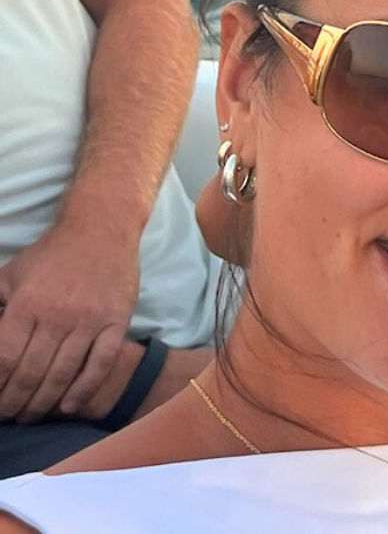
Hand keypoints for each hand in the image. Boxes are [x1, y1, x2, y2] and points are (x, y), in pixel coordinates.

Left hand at [0, 220, 140, 421]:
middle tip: (7, 416)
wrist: (101, 231)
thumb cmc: (50, 255)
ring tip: (30, 416)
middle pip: (31, 371)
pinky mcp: (117, 322)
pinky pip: (101, 363)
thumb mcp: (8, 275)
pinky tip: (69, 406)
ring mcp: (90, 320)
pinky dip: (84, 388)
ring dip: (43, 401)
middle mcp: (58, 315)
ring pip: (63, 372)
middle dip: (14, 400)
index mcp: (27, 303)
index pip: (4, 357)